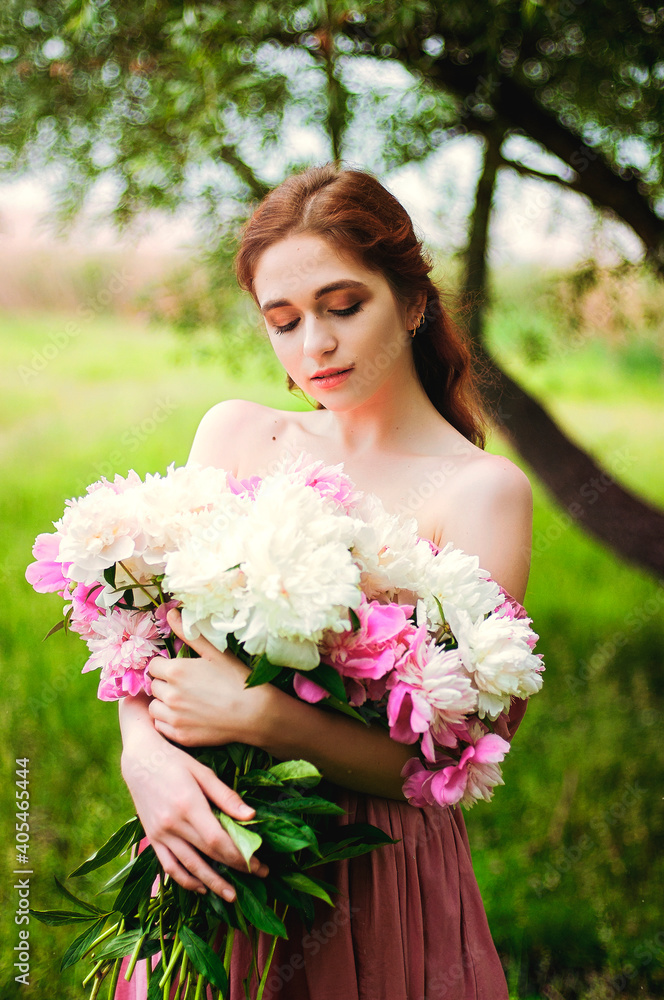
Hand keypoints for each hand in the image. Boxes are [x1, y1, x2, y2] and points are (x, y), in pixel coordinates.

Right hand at [120, 709, 267, 898]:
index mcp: (189, 806)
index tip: (260, 864)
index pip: (218, 841)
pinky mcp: (152, 839)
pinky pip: (169, 866)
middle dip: (235, 869)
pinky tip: (201, 887)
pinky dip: (185, 880)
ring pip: (189, 867)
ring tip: (231, 896)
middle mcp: (173, 825)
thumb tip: (251, 816)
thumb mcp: (203, 772)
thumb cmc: (175, 761)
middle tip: (259, 876)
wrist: (139, 760)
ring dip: (212, 883)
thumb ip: (226, 796)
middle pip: (208, 855)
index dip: (240, 856)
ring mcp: (160, 834)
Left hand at [147, 609, 270, 747]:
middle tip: (186, 685)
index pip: (153, 665)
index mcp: (176, 671)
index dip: (165, 666)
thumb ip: (189, 633)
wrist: (255, 714)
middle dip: (165, 683)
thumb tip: (170, 612)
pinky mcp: (180, 735)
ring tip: (184, 701)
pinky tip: (186, 716)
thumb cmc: (237, 679)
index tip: (179, 669)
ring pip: (154, 707)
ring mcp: (174, 717)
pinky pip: (161, 726)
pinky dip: (168, 721)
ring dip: (164, 703)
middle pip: (153, 686)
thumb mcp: (215, 652)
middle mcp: (170, 694)